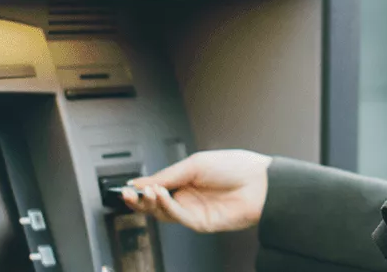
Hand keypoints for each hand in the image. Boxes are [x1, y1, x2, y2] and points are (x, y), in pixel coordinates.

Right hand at [120, 149, 272, 233]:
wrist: (260, 182)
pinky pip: (178, 217)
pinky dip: (166, 207)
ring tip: (147, 192)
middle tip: (127, 194)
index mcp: (185, 180)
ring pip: (163, 213)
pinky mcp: (201, 223)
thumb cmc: (234, 167)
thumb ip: (166, 175)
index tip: (126, 186)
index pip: (155, 187)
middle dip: (139, 200)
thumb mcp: (194, 164)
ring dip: (151, 203)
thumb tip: (140, 182)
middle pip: (155, 204)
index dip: (140, 188)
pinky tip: (161, 195)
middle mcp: (187, 197)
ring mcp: (194, 211)